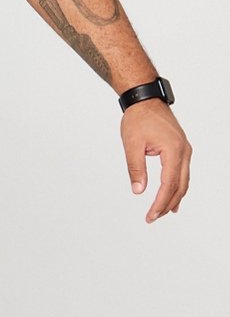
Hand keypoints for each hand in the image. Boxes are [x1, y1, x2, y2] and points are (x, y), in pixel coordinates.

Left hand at [120, 99, 190, 222]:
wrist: (145, 99)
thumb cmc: (138, 118)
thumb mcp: (132, 145)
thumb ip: (135, 169)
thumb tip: (138, 190)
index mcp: (173, 151)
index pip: (169, 185)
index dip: (160, 203)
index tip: (150, 215)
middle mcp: (184, 151)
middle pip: (180, 186)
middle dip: (167, 204)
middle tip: (153, 217)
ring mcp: (184, 149)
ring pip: (184, 180)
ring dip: (174, 197)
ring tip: (163, 212)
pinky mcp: (181, 148)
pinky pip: (183, 172)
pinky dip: (177, 186)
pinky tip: (173, 196)